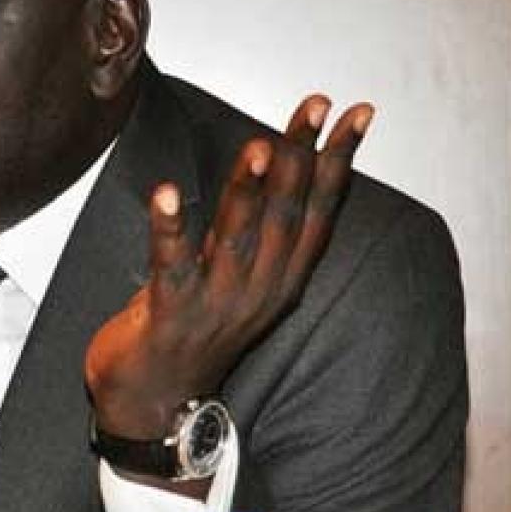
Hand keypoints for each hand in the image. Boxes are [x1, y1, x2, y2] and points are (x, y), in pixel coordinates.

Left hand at [85, 95, 371, 449]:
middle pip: (285, 216)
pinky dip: (170, 229)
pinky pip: (173, 266)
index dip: (338, 162)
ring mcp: (216, 305)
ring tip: (259, 145)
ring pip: (239, 240)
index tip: (357, 114)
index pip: (317, 211)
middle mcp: (259, 291)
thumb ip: (252, 228)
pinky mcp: (170, 315)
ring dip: (249, 191)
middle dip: (301, 157)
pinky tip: (166, 191)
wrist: (153, 405)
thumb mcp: (235, 276)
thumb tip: (271, 164)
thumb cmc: (191, 329)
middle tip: (314, 106)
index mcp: (280, 279)